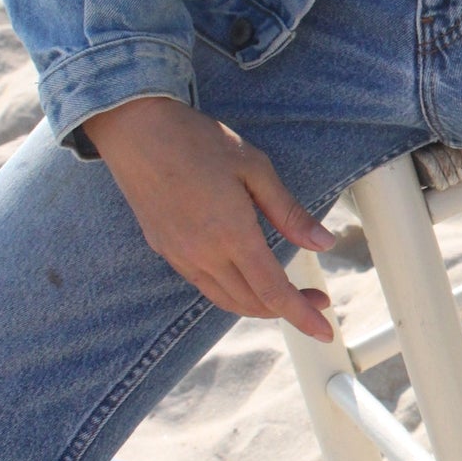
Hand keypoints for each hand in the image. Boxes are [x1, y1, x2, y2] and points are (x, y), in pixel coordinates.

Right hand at [82, 97, 336, 339]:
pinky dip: (232, 292)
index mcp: (231, 234)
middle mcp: (203, 254)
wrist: (136, 129)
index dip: (302, 315)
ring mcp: (180, 255)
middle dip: (288, 309)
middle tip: (317, 296)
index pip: (273, 292)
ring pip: (226, 300)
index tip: (325, 331)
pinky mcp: (165, 250)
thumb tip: (324, 243)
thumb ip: (289, 212)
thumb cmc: (197, 141)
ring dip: (259, 304)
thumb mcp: (255, 168)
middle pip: (252, 303)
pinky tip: (247, 276)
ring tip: (287, 292)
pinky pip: (204, 285)